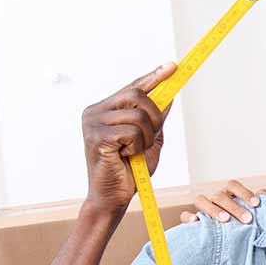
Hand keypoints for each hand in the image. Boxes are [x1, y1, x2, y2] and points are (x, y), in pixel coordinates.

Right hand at [81, 63, 175, 215]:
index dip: (154, 76)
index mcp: (105, 109)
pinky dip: (137, 147)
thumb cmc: (130, 170)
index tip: (173, 67)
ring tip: (135, 152)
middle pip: (138, 95)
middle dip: (155, 116)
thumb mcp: (150, 140)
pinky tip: (126, 157)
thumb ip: (157, 119)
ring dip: (146, 137)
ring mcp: (92, 123)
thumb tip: (169, 95)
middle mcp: (95, 111)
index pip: (133, 87)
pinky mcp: (96, 137)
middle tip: (151, 137)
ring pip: (139, 115)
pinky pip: (132, 132)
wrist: (113, 198)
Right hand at [179, 179, 265, 224]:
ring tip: (226, 220)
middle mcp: (214, 198)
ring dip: (214, 210)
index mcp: (227, 194)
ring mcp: (201, 208)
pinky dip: (189, 217)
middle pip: (220, 196)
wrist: (224, 239)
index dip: (244, 192)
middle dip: (234, 207)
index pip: (233, 185)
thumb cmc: (240, 222)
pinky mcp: (190, 221)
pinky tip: (197, 222)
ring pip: (201, 201)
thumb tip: (265, 194)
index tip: (257, 204)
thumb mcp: (250, 213)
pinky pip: (184, 215)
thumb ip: (257, 204)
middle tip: (247, 219)